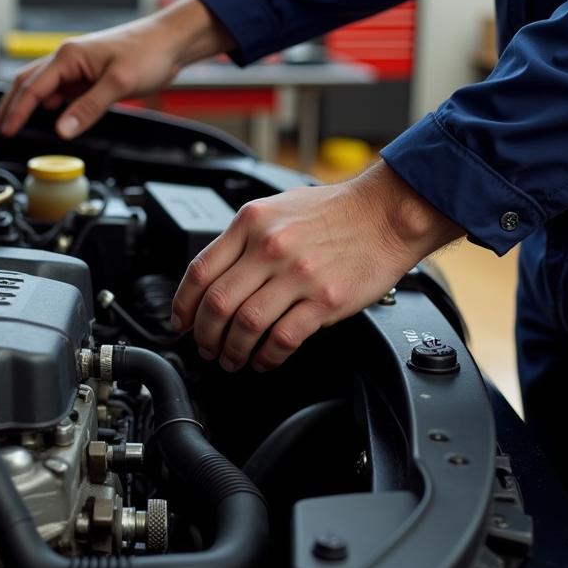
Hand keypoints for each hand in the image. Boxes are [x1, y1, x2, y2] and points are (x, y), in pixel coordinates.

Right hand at [0, 0, 233, 138]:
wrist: (171, 41)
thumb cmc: (148, 52)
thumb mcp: (118, 83)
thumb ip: (88, 108)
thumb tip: (62, 130)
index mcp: (68, 56)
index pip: (31, 87)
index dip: (16, 111)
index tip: (5, 130)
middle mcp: (67, 59)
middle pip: (27, 83)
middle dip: (11, 106)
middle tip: (0, 128)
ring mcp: (77, 67)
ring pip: (42, 86)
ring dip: (27, 104)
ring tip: (15, 124)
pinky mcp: (89, 75)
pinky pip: (61, 91)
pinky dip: (48, 104)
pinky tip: (48, 116)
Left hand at [171, 161, 464, 371]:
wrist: (387, 212)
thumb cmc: (335, 210)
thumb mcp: (276, 207)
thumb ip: (244, 236)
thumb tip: (214, 272)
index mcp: (251, 223)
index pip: (199, 270)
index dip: (182, 305)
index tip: (180, 322)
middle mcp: (269, 247)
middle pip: (217, 303)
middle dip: (204, 335)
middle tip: (204, 347)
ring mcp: (297, 275)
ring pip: (246, 325)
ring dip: (232, 350)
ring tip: (231, 358)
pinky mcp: (325, 300)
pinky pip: (284, 338)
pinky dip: (267, 356)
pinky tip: (264, 359)